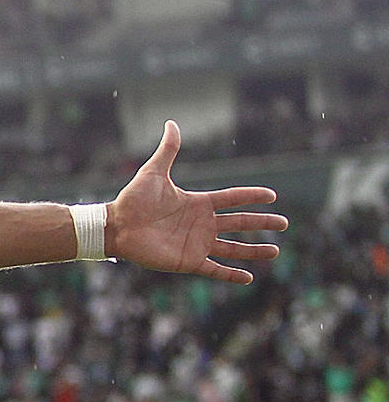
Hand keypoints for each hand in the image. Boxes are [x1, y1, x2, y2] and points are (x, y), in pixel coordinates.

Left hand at [108, 121, 287, 284]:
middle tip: (284, 223)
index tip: (272, 196)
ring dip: (253, 251)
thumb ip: (168, 150)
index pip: (232, 199)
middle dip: (262, 223)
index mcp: (198, 203)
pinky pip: (214, 269)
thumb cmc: (133, 200)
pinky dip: (231, 274)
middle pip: (239, 223)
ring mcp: (196, 243)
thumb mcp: (154, 172)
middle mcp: (202, 224)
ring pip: (232, 248)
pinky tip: (248, 277)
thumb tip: (172, 123)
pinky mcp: (188, 261)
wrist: (116, 226)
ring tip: (275, 251)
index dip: (251, 197)